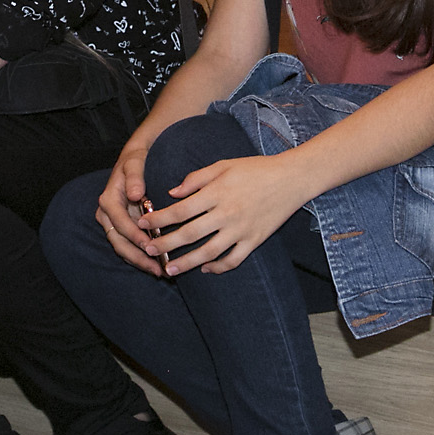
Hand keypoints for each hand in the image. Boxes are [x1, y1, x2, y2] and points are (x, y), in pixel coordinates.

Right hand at [94, 125, 167, 272]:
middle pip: (119, 242)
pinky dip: (141, 256)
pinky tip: (156, 265)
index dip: (135, 237)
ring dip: (140, 261)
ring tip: (160, 272)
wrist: (134, 158)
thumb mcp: (135, 162)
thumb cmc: (136, 159)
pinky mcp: (121, 227)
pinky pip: (129, 246)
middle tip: (157, 269)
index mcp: (108, 200)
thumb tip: (135, 194)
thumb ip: (135, 177)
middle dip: (138, 257)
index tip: (151, 247)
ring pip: (123, 248)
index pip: (120, 223)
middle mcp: (106, 214)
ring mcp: (113, 222)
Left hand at [141, 154, 309, 276]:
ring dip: (187, 263)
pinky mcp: (255, 240)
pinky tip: (205, 269)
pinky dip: (218, 267)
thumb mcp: (223, 164)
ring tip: (169, 269)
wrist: (291, 179)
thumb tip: (172, 193)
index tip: (142, 223)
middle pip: (189, 234)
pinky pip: (234, 259)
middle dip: (165, 244)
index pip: (180, 210)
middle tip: (148, 250)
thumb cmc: (255, 168)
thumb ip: (196, 178)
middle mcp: (227, 213)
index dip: (159, 219)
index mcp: (216, 192)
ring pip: (209, 252)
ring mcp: (242, 229)